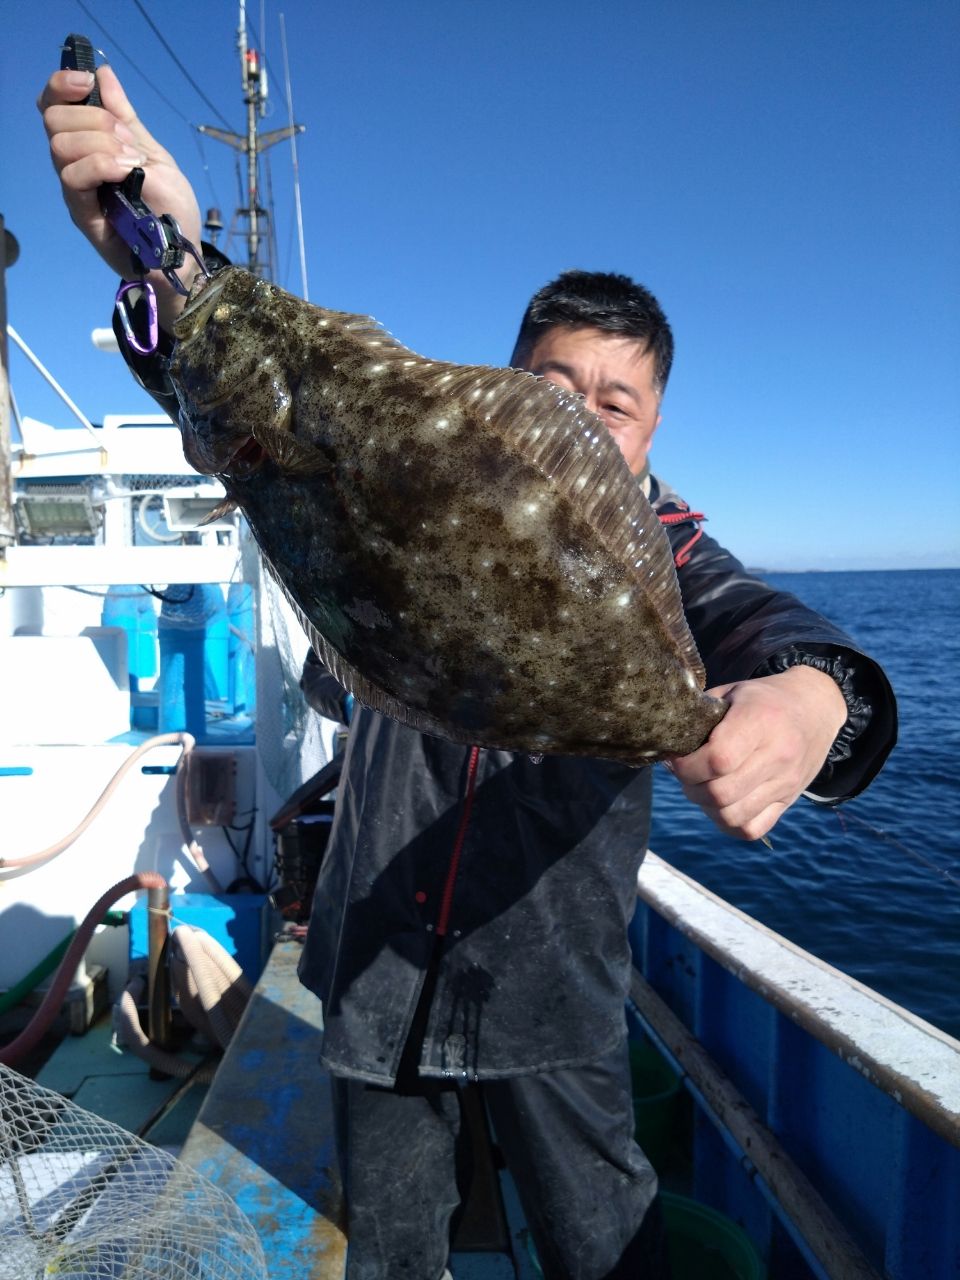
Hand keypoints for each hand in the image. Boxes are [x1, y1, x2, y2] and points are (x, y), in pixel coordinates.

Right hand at [37, 64, 201, 330]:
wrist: (184, 256)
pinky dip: (101, 165)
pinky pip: (73, 178)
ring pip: (60, 146)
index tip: (85, 79)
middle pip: (53, 120)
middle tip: (128, 142)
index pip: (55, 106)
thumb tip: (104, 73)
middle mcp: (76, 165)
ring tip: (133, 162)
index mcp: (90, 145)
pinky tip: (126, 172)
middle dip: (93, 118)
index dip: (61, 85)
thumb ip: (127, 119)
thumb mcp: (155, 156)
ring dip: (100, 143)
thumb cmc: (171, 210)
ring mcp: (78, 191)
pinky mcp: (82, 214)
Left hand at [665, 666, 847, 840]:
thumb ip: (700, 717)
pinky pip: (751, 829)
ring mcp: (785, 782)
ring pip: (732, 816)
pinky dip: (728, 823)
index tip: (677, 759)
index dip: (687, 766)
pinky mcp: (789, 801)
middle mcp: (777, 755)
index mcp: (760, 721)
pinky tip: (721, 804)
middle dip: (691, 787)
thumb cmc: (763, 698)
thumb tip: (666, 745)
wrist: (815, 708)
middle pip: (721, 793)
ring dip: (706, 807)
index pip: (718, 760)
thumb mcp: (732, 693)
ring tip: (701, 788)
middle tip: (686, 774)